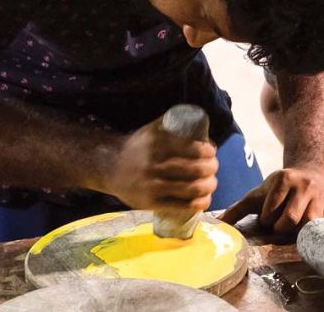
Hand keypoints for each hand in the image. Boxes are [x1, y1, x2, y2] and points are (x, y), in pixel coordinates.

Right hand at [100, 118, 218, 210]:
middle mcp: (155, 164)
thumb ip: (170, 121)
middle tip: (214, 167)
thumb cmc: (137, 147)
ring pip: (192, 188)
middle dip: (211, 168)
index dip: (208, 152)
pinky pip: (180, 206)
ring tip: (212, 183)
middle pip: (196, 169)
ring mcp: (153, 185)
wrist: (109, 167)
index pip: (193, 148)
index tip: (212, 152)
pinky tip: (205, 200)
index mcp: (158, 143)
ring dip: (209, 186)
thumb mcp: (151, 129)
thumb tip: (198, 118)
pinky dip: (198, 204)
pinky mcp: (151, 202)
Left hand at [220, 167, 323, 233]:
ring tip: (292, 224)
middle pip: (290, 220)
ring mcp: (319, 194)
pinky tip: (307, 225)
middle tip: (280, 224)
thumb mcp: (258, 194)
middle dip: (281, 227)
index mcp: (282, 179)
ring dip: (297, 230)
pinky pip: (322, 225)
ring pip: (307, 224)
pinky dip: (313, 230)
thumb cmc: (279, 188)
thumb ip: (237, 209)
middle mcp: (302, 184)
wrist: (310, 172)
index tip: (268, 217)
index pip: (271, 212)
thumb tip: (216, 225)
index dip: (267, 221)